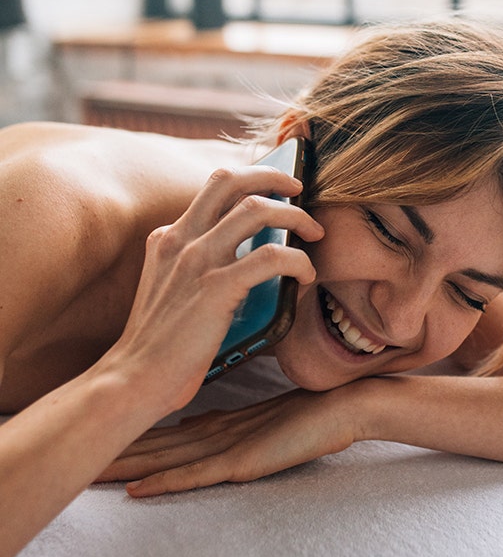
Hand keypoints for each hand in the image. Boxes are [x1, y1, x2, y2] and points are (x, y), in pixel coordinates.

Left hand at [97, 388, 356, 496]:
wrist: (343, 407)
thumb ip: (231, 421)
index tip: (100, 437)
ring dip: (130, 468)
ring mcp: (227, 445)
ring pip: (167, 459)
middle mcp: (215, 430)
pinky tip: (139, 492)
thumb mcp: (262, 416)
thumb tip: (196, 424)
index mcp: (220, 420)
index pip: (166, 428)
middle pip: (157, 442)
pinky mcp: (243, 461)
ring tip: (93, 475)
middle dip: (118, 450)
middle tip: (79, 456)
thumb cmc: (311, 412)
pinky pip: (195, 476)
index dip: (132, 433)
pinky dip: (164, 484)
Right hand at [104, 165, 323, 416]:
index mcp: (168, 238)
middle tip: (298, 188)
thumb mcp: (169, 289)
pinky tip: (306, 275)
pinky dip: (298, 260)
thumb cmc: (159, 345)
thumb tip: (249, 259)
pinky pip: (272, 256)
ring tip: (314, 233)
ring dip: (295, 215)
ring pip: (256, 209)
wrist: (133, 379)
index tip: (275, 188)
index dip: (249, 181)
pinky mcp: (216, 287)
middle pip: (230, 181)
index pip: (213, 189)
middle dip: (272, 177)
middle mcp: (180, 239)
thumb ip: (195, 267)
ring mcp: (196, 260)